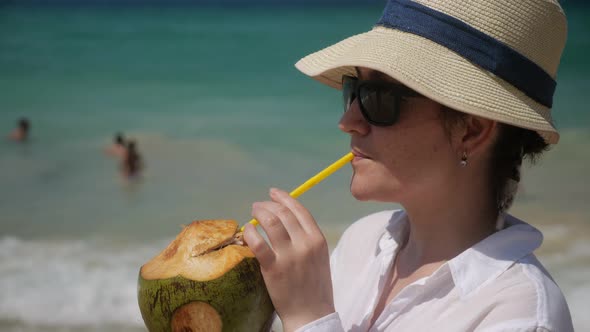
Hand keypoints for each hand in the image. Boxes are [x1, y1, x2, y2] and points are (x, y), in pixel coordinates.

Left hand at [243, 188, 334, 331]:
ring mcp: (289, 256)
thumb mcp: (319, 257)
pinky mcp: (273, 268)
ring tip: (252, 213)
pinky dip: (250, 233)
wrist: (312, 314)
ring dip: (259, 213)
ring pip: (271, 223)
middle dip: (268, 205)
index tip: (273, 193)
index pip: (299, 210)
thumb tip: (287, 220)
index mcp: (318, 239)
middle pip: (283, 213)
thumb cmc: (315, 287)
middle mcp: (305, 244)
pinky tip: (247, 231)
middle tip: (258, 205)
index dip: (284, 198)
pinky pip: (258, 243)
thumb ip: (307, 238)